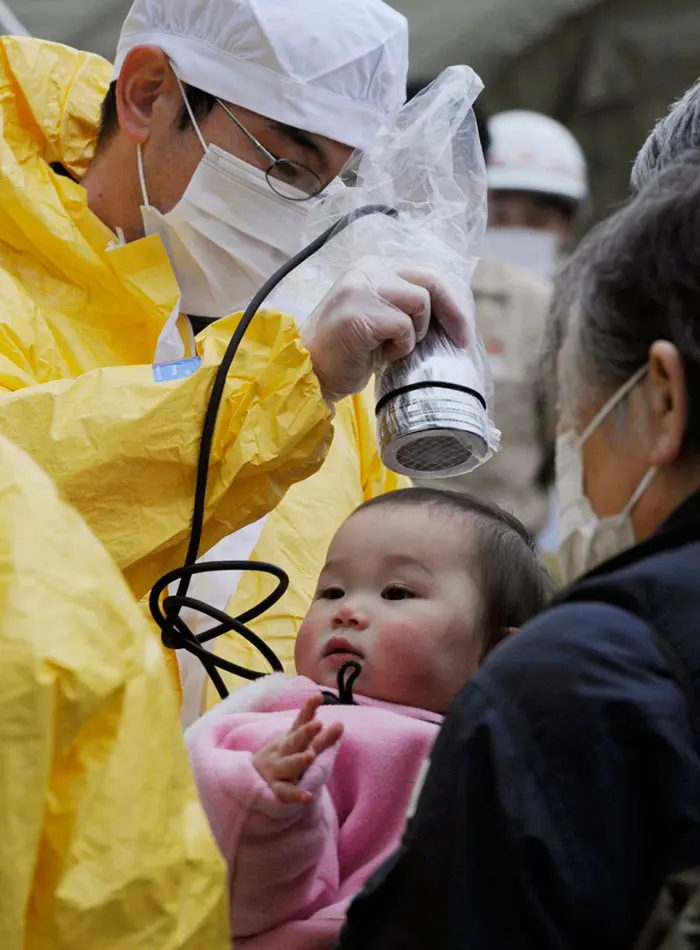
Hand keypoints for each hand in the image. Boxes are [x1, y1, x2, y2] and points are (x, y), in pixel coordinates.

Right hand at [253, 694, 342, 803]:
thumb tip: (341, 723)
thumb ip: (322, 739)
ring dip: (297, 760)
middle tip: (317, 723)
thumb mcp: (302, 748)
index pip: (300, 723)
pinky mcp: (275, 790)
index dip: (308, 710)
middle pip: (293, 741)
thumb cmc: (283, 761)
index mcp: (289, 740)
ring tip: (310, 755)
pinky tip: (307, 796)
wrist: (253, 783)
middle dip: (304, 733)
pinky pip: (285, 793)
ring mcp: (276, 771)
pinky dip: (295, 795)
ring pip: (287, 766)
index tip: (318, 696)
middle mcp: (281, 753)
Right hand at [302, 256, 468, 401]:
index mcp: (375, 267)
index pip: (428, 271)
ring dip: (415, 333)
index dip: (452, 299)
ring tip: (392, 348)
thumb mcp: (382, 318)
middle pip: (432, 279)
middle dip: (454, 311)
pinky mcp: (360, 312)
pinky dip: (400, 347)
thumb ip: (407, 304)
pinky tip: (380, 355)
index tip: (462, 328)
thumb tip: (454, 311)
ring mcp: (362, 288)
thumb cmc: (348, 351)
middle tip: (462, 340)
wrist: (310, 371)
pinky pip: (404, 327)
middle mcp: (369, 269)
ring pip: (420, 302)